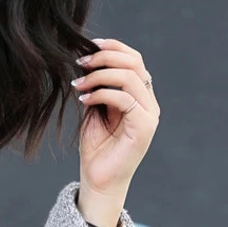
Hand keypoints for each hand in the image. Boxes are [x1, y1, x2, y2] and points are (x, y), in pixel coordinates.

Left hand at [72, 37, 160, 196]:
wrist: (99, 181)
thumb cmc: (96, 149)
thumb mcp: (94, 111)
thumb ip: (97, 88)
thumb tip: (87, 63)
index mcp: (139, 96)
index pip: (134, 60)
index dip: (113, 47)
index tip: (89, 45)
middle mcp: (148, 102)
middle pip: (135, 63)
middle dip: (106, 57)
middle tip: (81, 62)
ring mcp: (149, 114)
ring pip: (130, 77)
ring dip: (99, 75)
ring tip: (78, 83)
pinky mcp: (144, 126)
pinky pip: (124, 98)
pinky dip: (101, 93)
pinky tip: (83, 98)